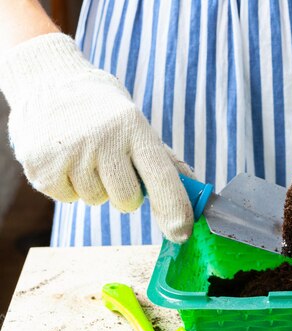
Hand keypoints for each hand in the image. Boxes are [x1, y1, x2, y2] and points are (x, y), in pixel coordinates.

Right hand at [0, 33, 193, 242]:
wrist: (48, 82)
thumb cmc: (103, 112)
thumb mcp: (136, 124)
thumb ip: (164, 160)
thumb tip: (196, 188)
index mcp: (133, 128)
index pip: (161, 176)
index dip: (174, 208)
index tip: (181, 232)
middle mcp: (103, 139)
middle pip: (127, 200)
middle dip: (125, 194)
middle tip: (112, 166)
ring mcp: (69, 153)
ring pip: (96, 200)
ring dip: (94, 187)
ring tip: (84, 155)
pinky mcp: (40, 166)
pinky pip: (67, 199)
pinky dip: (69, 187)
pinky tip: (64, 159)